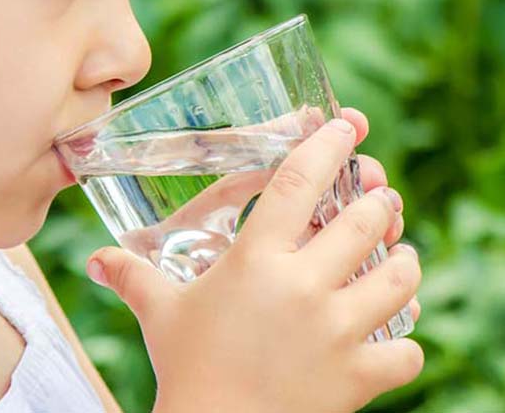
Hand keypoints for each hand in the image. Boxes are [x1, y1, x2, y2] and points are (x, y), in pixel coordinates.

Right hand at [87, 108, 423, 412]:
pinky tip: (393, 338)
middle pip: (366, 220)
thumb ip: (133, 277)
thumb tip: (96, 259)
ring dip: (405, 262)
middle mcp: (303, 285)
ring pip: (401, 276)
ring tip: (400, 258)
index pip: (299, 180)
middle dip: (380, 204)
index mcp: (256, 259)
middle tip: (380, 203)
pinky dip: (405, 345)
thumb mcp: (160, 314)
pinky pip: (408, 351)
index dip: (327, 146)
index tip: (345, 129)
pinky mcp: (359, 375)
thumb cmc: (185, 370)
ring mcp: (338, 330)